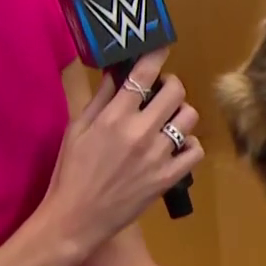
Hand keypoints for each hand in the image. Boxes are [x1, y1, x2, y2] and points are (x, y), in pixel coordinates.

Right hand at [42, 48, 203, 253]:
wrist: (76, 219)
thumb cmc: (70, 172)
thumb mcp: (77, 130)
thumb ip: (100, 99)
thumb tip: (116, 72)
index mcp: (114, 117)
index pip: (143, 75)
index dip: (157, 55)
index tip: (162, 47)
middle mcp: (139, 131)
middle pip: (175, 91)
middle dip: (170, 86)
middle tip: (162, 92)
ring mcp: (157, 155)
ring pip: (189, 118)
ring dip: (180, 114)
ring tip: (168, 120)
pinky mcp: (168, 178)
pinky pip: (195, 151)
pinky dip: (189, 146)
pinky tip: (177, 147)